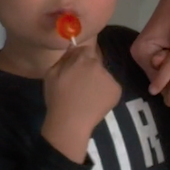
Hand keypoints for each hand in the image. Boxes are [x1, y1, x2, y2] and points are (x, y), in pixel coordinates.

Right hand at [40, 37, 125, 162]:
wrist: (70, 122)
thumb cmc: (57, 98)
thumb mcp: (51, 73)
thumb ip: (64, 57)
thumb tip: (72, 47)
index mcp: (82, 58)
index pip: (86, 49)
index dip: (81, 58)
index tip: (77, 68)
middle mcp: (98, 65)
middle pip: (96, 62)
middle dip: (89, 69)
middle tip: (81, 84)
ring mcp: (110, 77)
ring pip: (103, 75)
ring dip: (97, 81)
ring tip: (88, 96)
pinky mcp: (117, 90)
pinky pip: (111, 87)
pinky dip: (105, 92)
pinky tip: (96, 102)